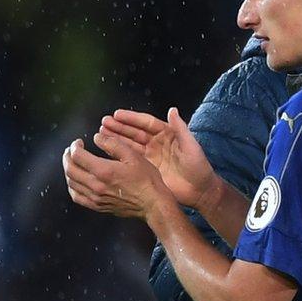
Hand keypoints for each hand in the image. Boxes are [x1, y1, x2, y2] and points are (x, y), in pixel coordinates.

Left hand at [63, 134, 172, 219]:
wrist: (153, 204)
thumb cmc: (147, 180)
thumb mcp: (133, 156)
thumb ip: (113, 144)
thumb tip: (97, 137)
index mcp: (104, 170)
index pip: (77, 156)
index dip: (75, 146)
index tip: (78, 143)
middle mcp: (96, 185)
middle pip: (70, 169)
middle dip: (68, 157)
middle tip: (71, 150)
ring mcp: (95, 197)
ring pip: (71, 182)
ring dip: (68, 170)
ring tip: (72, 163)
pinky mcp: (98, 206)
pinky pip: (77, 196)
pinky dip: (72, 186)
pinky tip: (75, 181)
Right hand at [95, 108, 215, 208]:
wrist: (200, 191)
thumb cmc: (199, 167)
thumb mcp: (191, 147)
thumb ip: (181, 129)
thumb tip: (172, 109)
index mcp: (167, 134)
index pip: (146, 123)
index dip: (132, 118)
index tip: (117, 114)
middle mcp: (156, 143)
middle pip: (135, 132)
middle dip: (119, 127)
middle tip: (104, 122)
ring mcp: (151, 155)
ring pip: (130, 144)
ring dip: (116, 138)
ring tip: (101, 132)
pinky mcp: (147, 168)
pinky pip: (130, 158)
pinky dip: (119, 153)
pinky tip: (107, 148)